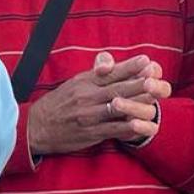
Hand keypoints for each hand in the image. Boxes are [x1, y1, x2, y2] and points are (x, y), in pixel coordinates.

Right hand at [27, 53, 171, 154]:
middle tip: (156, 78)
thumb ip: (94, 76)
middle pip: (118, 89)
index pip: (110, 73)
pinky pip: (113, 129)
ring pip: (118, 108)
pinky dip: (130, 128)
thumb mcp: (73, 84)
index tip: (147, 60)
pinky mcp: (90, 133)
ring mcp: (89, 115)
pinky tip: (144, 127)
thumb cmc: (58, 104)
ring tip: (156, 101)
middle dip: (139, 83)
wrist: (36, 127)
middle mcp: (87, 97)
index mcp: (84, 82)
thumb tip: (112, 65)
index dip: (129, 67)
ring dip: (138, 105)